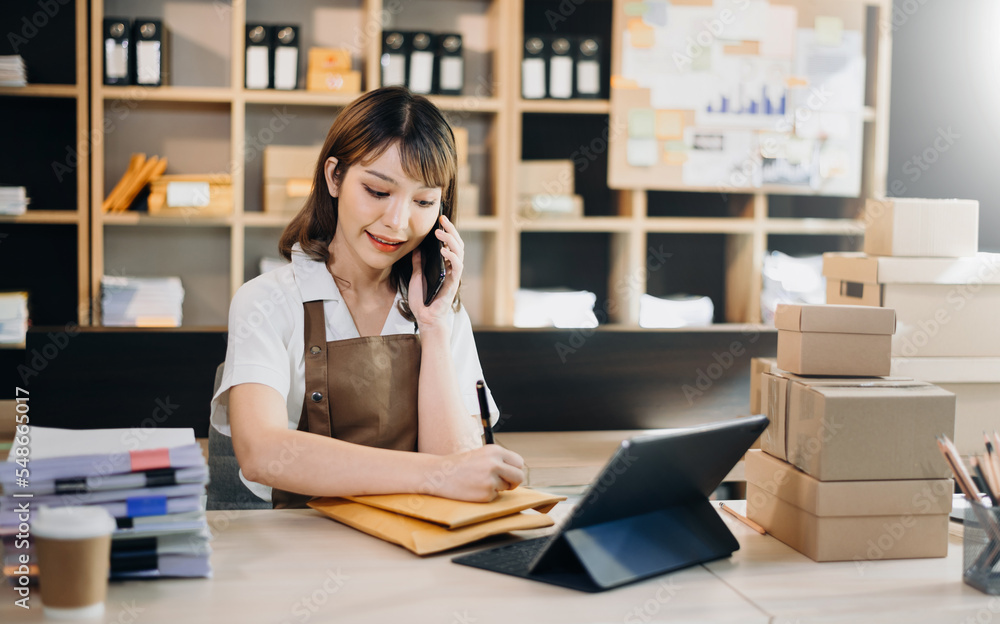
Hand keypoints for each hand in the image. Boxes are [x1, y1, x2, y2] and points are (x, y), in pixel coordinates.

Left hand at [409, 214, 463, 329]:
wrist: (424, 318)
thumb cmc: (422, 300)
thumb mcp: (416, 276)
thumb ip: (419, 263)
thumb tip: (418, 248)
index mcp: (445, 266)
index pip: (450, 244)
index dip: (447, 231)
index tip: (440, 219)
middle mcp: (452, 269)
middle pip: (457, 244)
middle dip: (451, 230)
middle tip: (442, 219)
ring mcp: (454, 275)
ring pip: (459, 252)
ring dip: (450, 240)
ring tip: (439, 232)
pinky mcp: (453, 283)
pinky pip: (457, 266)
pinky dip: (452, 256)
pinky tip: (443, 249)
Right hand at [426, 445, 525, 501]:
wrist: (439, 474)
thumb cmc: (461, 465)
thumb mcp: (481, 455)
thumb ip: (499, 460)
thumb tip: (518, 472)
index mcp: (494, 450)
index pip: (519, 462)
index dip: (515, 469)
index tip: (509, 473)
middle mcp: (494, 463)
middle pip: (519, 476)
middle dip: (514, 482)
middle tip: (505, 484)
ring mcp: (490, 479)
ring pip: (507, 487)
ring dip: (497, 487)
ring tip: (479, 482)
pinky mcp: (485, 494)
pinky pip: (495, 496)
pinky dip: (486, 495)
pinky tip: (473, 489)